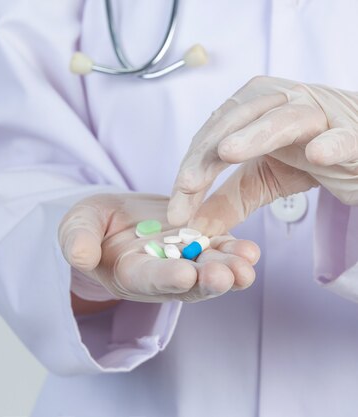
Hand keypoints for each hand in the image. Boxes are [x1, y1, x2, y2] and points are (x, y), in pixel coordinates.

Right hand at [58, 193, 259, 302]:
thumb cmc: (92, 225)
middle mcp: (161, 274)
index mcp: (129, 273)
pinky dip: (235, 252)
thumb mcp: (77, 226)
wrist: (114, 218)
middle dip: (207, 281)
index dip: (165, 278)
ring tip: (247, 264)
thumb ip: (77, 240)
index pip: (147, 279)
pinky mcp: (200, 244)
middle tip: (226, 277)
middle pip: (187, 284)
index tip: (183, 275)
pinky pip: (220, 250)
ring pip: (209, 270)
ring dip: (230, 270)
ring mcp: (184, 260)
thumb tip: (79, 256)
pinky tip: (250, 251)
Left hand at [168, 76, 357, 235]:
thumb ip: (227, 202)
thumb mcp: (262, 181)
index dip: (190, 171)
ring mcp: (318, 114)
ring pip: (282, 119)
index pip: (211, 138)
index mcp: (252, 110)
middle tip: (187, 184)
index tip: (175, 209)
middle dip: (207, 155)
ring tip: (227, 152)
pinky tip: (317, 154)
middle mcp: (280, 102)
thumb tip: (191, 227)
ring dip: (254, 135)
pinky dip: (330, 142)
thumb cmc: (310, 155)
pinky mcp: (353, 133)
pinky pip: (341, 136)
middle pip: (234, 122)